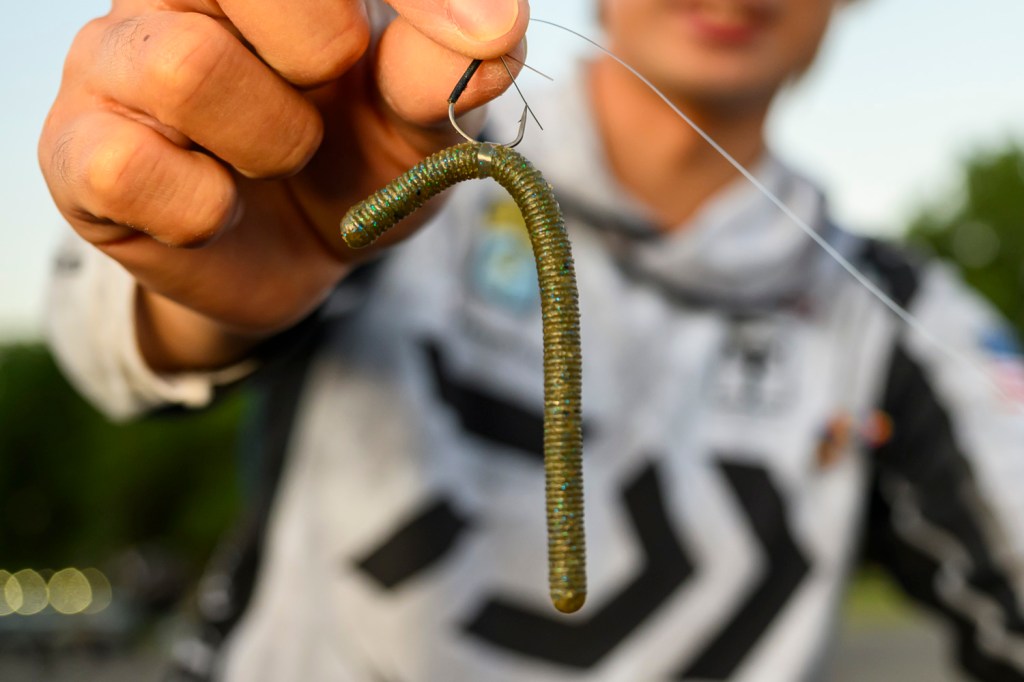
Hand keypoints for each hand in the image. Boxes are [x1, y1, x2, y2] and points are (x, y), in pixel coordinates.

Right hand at [39, 0, 527, 369]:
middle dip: (319, 45)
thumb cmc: (357, 158)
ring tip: (278, 155)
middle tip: (328, 84)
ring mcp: (112, 61)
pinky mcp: (77, 151)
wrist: (297, 260)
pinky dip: (202, 208)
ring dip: (269, 137)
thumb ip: (450, 69)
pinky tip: (217, 207)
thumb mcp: (421, 118)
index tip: (479, 31)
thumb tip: (493, 29)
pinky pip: (129, 167)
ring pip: (186, 67)